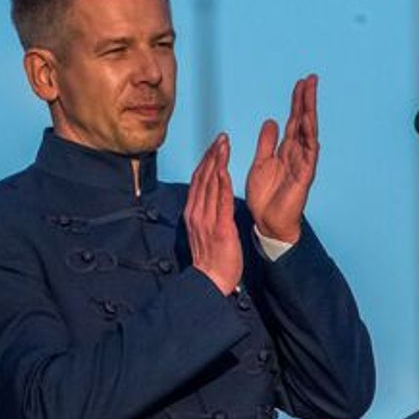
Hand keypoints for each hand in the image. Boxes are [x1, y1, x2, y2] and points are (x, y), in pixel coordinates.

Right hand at [186, 134, 241, 295]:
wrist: (211, 281)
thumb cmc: (212, 258)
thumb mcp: (205, 230)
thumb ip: (207, 212)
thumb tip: (212, 197)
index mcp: (193, 212)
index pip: (198, 180)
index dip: (206, 161)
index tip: (214, 146)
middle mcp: (196, 213)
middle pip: (202, 177)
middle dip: (212, 155)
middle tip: (221, 137)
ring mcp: (206, 220)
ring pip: (210, 184)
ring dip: (217, 162)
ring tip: (224, 144)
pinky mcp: (219, 228)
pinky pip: (220, 202)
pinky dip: (222, 183)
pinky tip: (225, 169)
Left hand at [246, 74, 318, 242]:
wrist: (267, 221)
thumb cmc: (265, 195)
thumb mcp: (261, 162)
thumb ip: (267, 142)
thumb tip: (271, 121)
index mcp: (286, 149)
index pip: (294, 120)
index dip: (297, 102)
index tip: (300, 83)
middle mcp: (297, 153)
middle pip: (304, 121)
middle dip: (307, 100)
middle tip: (310, 79)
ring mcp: (303, 163)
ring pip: (309, 132)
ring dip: (310, 112)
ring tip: (311, 93)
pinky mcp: (304, 175)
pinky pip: (309, 153)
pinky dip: (309, 137)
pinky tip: (309, 123)